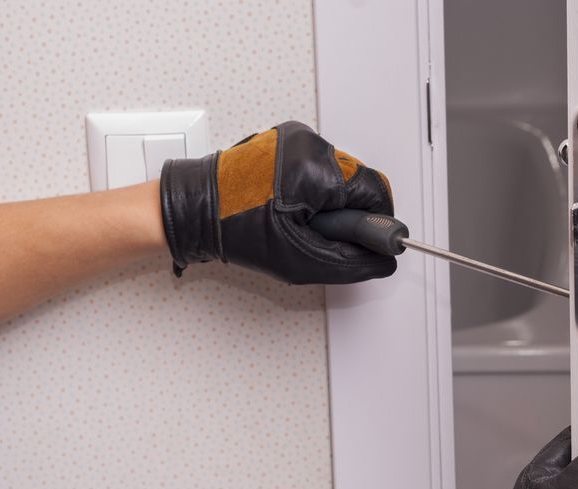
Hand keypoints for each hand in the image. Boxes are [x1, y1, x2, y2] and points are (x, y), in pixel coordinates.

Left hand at [159, 120, 396, 283]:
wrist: (193, 208)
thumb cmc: (235, 231)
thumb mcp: (302, 261)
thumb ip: (353, 261)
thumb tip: (384, 260)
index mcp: (317, 170)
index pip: (376, 192)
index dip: (376, 223)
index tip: (365, 241)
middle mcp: (310, 145)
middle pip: (359, 182)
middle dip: (347, 211)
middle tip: (317, 232)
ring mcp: (297, 138)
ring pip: (340, 174)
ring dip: (329, 199)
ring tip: (297, 217)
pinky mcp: (285, 139)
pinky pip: (318, 165)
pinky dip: (312, 186)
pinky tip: (288, 203)